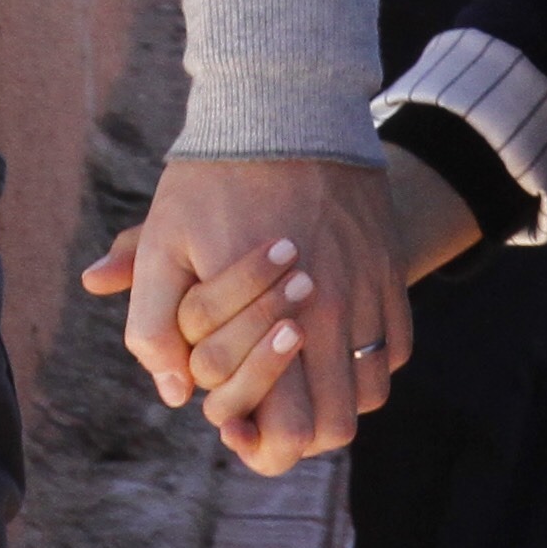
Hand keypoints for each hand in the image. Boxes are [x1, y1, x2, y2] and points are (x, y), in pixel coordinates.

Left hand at [73, 154, 403, 475]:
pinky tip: (329, 340)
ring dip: (334, 400)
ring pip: (370, 394)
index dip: (257, 443)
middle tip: (266, 409)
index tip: (231, 422)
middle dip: (298, 436)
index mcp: (272, 320)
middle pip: (335, 428)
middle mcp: (330, 316)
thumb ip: (152, 322)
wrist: (285, 104)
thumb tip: (173, 391)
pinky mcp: (390, 271)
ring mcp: (368, 294)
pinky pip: (394, 349)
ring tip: (296, 377)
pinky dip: (366, 362)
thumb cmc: (212, 177)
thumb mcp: (161, 242)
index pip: (288, 430)